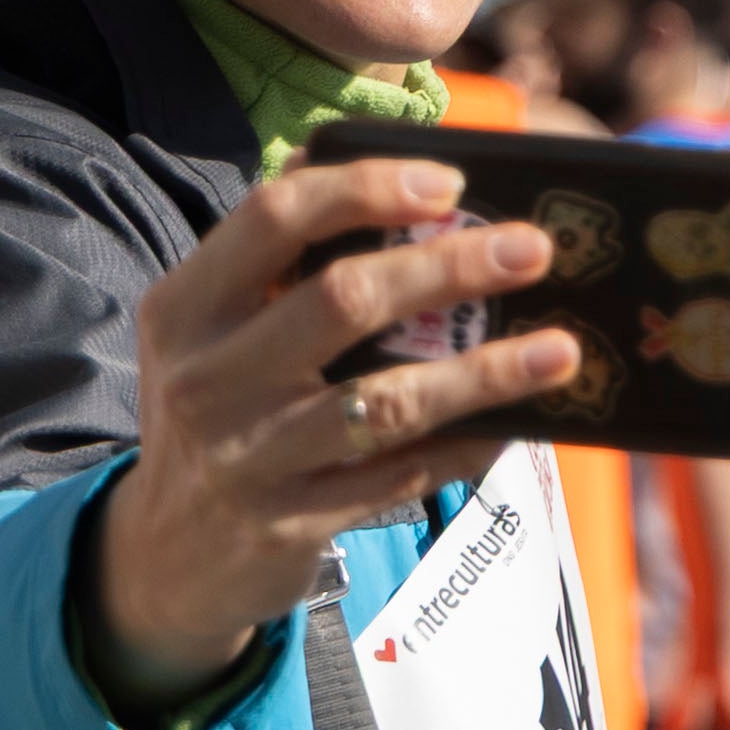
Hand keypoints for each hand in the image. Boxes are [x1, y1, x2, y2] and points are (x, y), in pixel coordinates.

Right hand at [88, 160, 582, 708]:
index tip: (449, 183)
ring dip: (486, 372)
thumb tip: (386, 173)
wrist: (168, 556)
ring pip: (390, 400)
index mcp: (187, 307)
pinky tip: (517, 425)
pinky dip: (468, 445)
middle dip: (450, 267)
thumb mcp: (209, 330)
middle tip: (533, 249)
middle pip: (344, 299)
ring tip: (560, 349)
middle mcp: (208, 378)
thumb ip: (277, 259)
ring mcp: (251, 457)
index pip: (276, 218)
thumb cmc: (217, 412)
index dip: (367, 188)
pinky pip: (405, 476)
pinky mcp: (295, 522)